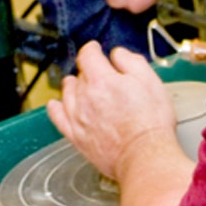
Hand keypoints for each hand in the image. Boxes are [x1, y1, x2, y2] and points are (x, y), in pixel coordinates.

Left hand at [47, 41, 177, 180]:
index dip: (93, 49)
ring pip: (67, 93)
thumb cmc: (150, 123)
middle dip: (89, 70)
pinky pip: (58, 118)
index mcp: (101, 79)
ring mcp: (78, 118)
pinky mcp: (77, 137)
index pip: (88, 55)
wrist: (145, 156)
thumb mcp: (149, 80)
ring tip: (80, 85)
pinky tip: (57, 105)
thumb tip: (118, 54)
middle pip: (79, 74)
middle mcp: (84, 97)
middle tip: (100, 73)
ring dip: (73, 86)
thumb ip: (130, 61)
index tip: (96, 50)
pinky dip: (56, 108)